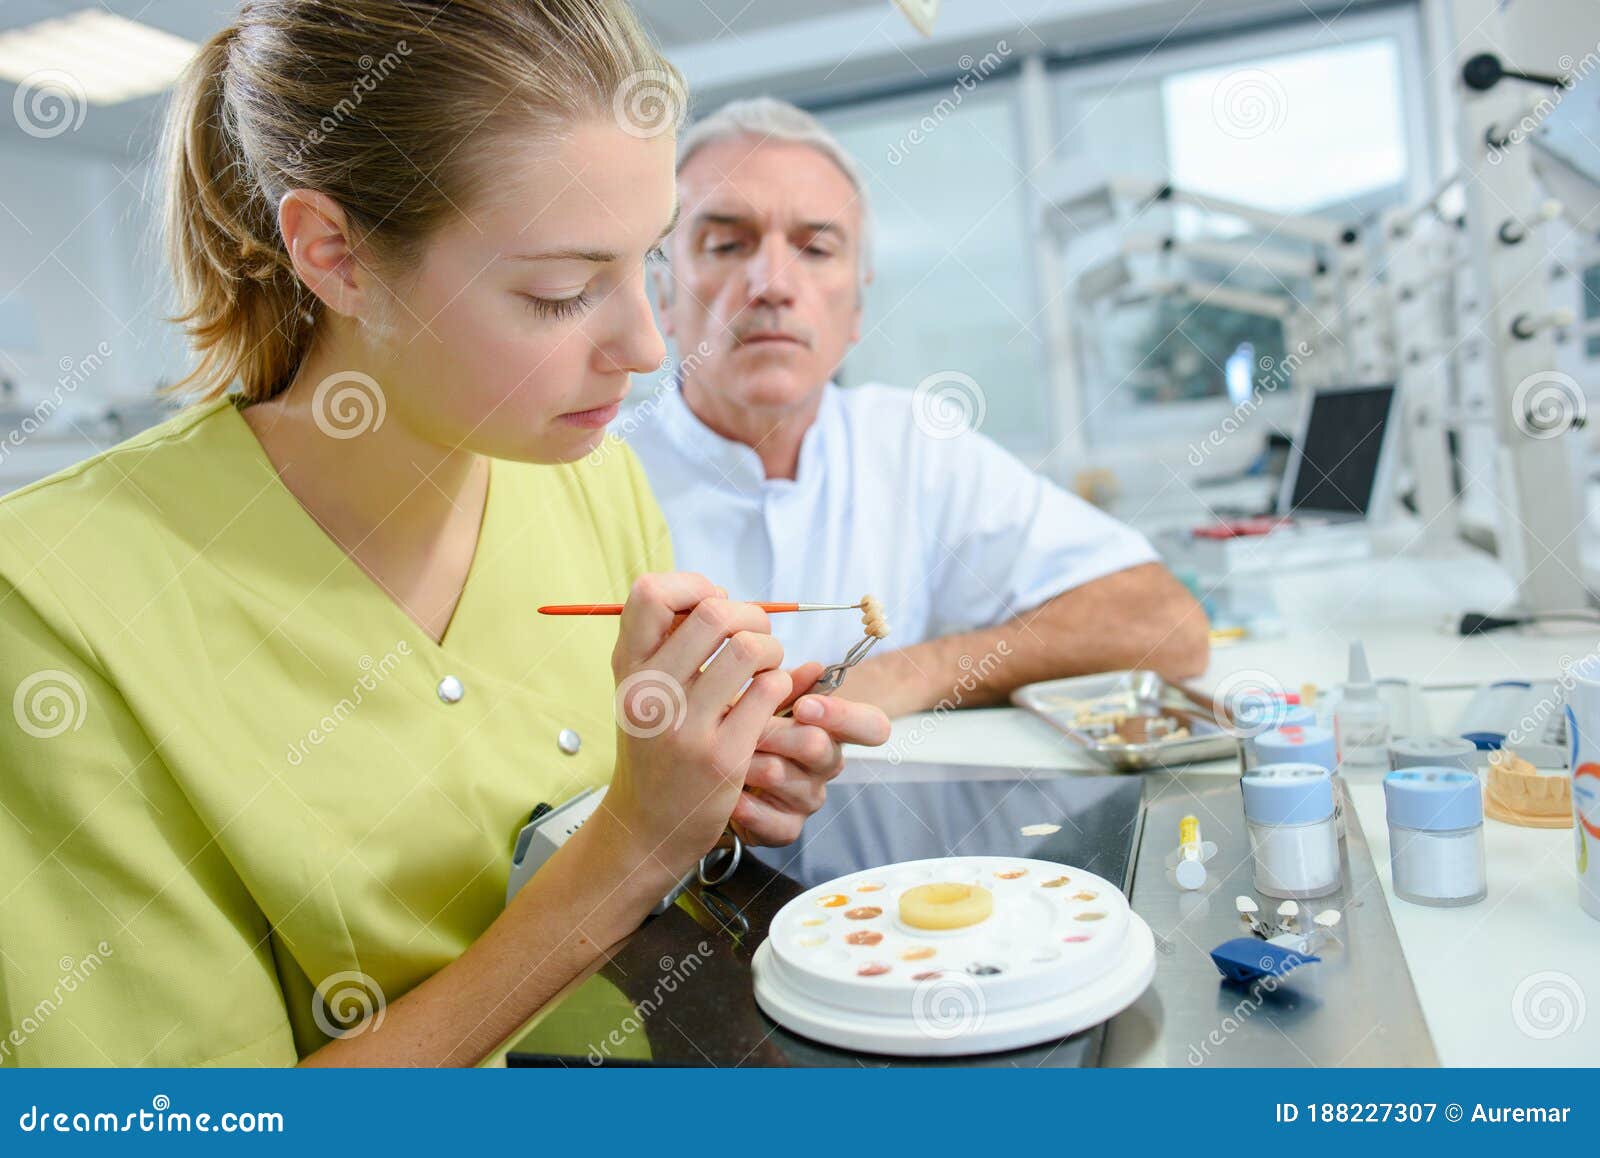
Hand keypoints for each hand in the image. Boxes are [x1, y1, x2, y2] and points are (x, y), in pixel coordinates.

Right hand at [603, 573, 791, 875]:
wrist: (648, 825)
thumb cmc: (655, 746)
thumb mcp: (643, 689)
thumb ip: (668, 642)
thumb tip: (719, 594)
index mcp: (628, 667)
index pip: (650, 592)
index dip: (692, 585)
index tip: (712, 606)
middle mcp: (650, 693)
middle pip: (713, 613)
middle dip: (750, 615)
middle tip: (756, 636)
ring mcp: (685, 727)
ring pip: (749, 649)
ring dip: (771, 650)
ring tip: (767, 668)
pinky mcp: (722, 757)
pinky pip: (768, 692)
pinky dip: (781, 685)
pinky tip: (772, 697)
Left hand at [730, 662, 891, 846]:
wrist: (712, 777)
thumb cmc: (746, 731)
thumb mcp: (762, 702)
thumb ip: (786, 685)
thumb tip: (816, 668)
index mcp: (833, 729)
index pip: (871, 726)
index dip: (843, 715)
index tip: (805, 706)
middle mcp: (827, 764)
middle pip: (819, 747)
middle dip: (776, 733)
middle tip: (744, 726)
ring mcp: (809, 799)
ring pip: (786, 778)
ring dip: (751, 764)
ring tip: (723, 755)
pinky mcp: (787, 828)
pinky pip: (772, 821)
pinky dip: (745, 806)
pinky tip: (728, 796)